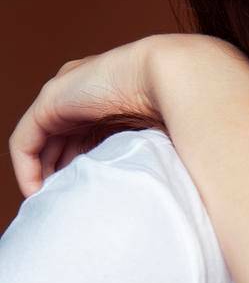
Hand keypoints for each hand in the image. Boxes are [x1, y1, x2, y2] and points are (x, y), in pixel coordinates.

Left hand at [8, 34, 248, 197]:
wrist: (179, 76)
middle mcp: (87, 92)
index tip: (92, 199)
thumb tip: (177, 193)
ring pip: (42, 143)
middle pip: (62, 141)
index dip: (86, 169)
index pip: (88, 138)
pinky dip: (27, 169)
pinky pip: (26, 141)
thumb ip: (156, 158)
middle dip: (62, 174)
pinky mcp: (50, 102)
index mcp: (114, 98)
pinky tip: (39, 192)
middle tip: (69, 207)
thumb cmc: (189, 111)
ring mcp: (66, 94)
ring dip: (43, 175)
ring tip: (54, 205)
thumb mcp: (169, 141)